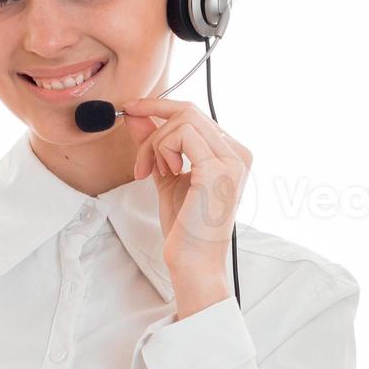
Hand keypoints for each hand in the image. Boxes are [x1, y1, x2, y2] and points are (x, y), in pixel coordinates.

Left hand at [121, 98, 251, 276]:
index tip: (131, 110)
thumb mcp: (166, 175)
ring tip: (152, 173)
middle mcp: (238, 153)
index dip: (160, 106)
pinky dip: (162, 149)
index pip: (195, 113)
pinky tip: (165, 173)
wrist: (192, 262)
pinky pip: (181, 134)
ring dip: (155, 143)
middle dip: (152, 130)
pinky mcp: (217, 168)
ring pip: (183, 118)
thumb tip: (135, 115)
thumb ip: (155, 144)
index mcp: (231, 153)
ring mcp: (232, 159)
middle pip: (188, 110)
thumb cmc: (184, 226)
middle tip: (140, 163)